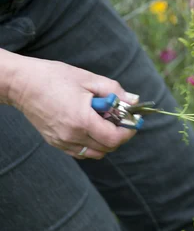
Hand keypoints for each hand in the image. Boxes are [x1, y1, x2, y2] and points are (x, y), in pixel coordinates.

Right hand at [9, 56, 137, 158]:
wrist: (21, 84)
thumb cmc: (55, 77)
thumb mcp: (89, 79)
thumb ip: (115, 91)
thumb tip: (135, 101)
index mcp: (82, 120)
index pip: (115, 138)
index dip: (128, 131)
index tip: (133, 120)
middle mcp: (72, 136)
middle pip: (108, 147)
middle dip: (120, 134)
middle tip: (120, 118)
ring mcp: (62, 142)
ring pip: (97, 153)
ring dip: (106, 141)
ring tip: (103, 122)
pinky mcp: (56, 143)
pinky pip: (82, 152)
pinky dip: (92, 144)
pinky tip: (90, 127)